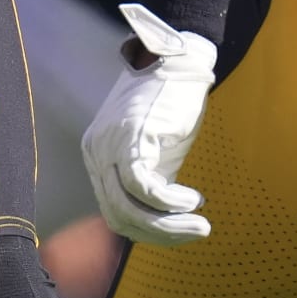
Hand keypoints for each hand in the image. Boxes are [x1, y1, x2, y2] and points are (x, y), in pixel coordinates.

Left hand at [81, 3, 217, 246]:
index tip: (179, 232)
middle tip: (196, 232)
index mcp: (99, 157)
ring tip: (199, 224)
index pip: (114, 212)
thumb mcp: (155, 152)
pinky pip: (143, 187)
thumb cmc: (171, 108)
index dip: (149, 231)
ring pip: (128, 207)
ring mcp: (111, 145)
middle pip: (118, 216)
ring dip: (168, 226)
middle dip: (160, 235)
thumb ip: (150, 182)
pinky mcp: (132, 136)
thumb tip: (163, 221)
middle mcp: (97, 152)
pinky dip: (169, 203)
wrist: (178, 62)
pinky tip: (192, 201)